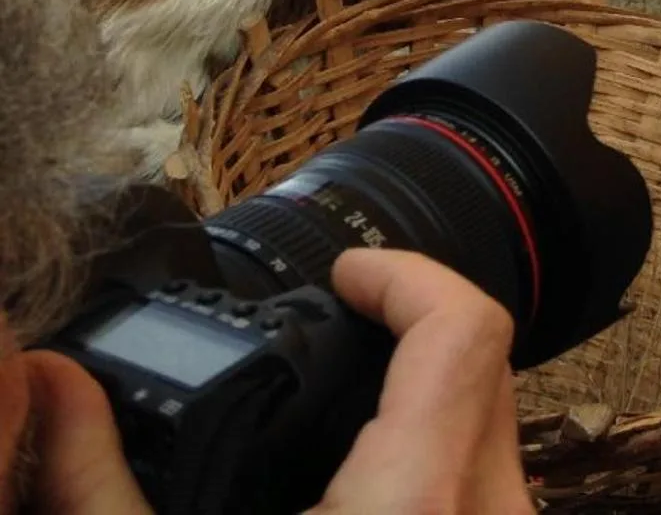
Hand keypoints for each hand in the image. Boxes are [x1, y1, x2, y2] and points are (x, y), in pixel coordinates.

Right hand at [6, 250, 533, 514]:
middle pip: (490, 367)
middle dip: (420, 326)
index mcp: (414, 500)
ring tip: (355, 397)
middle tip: (346, 320)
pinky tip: (377, 476)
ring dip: (437, 396)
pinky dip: (446, 457)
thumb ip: (98, 486)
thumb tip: (51, 383)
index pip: (464, 328)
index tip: (350, 275)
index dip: (406, 276)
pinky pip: (495, 486)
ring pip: (503, 431)